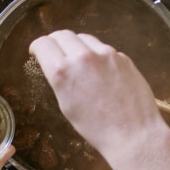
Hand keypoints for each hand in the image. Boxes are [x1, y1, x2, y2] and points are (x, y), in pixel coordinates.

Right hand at [29, 30, 168, 162]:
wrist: (132, 134)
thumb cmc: (97, 128)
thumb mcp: (67, 106)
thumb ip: (60, 81)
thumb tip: (58, 67)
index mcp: (63, 72)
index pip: (43, 44)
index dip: (37, 47)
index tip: (37, 50)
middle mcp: (83, 57)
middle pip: (62, 35)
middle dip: (55, 42)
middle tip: (55, 51)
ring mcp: (106, 55)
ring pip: (84, 39)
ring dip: (77, 46)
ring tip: (78, 61)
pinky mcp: (122, 57)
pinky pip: (104, 49)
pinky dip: (98, 56)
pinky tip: (101, 72)